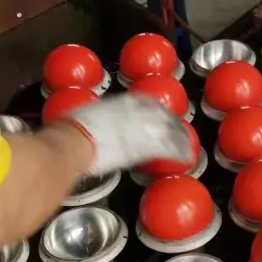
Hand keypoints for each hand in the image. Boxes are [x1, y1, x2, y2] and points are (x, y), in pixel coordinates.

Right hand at [67, 94, 196, 175]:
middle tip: (182, 133)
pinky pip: (170, 149)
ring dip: (182, 140)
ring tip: (188, 148)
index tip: (164, 117)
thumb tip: (98, 122)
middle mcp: (139, 112)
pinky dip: (180, 153)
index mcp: (125, 101)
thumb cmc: (73, 128)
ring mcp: (145, 129)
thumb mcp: (89, 113)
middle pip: (166, 117)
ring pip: (172, 132)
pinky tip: (186, 159)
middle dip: (175, 125)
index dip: (160, 111)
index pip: (151, 104)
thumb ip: (101, 116)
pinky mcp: (146, 147)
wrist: (75, 140)